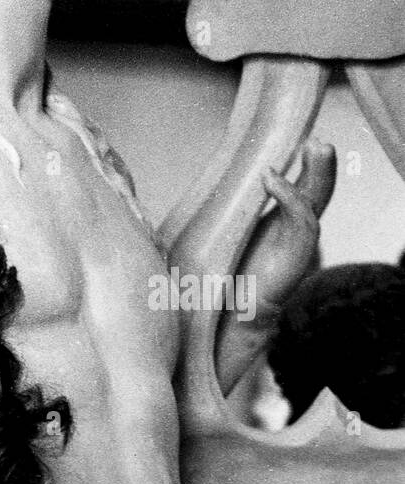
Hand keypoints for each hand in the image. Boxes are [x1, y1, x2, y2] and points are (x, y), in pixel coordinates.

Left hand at [237, 139, 336, 313]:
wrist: (229, 313)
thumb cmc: (223, 273)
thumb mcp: (220, 234)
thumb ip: (221, 212)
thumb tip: (197, 185)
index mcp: (280, 220)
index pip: (300, 185)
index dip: (304, 163)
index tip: (301, 136)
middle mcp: (294, 228)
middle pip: (316, 189)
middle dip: (320, 164)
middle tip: (319, 139)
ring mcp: (298, 242)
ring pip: (314, 202)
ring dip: (318, 173)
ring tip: (316, 146)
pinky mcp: (297, 256)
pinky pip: (301, 223)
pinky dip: (290, 199)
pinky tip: (273, 179)